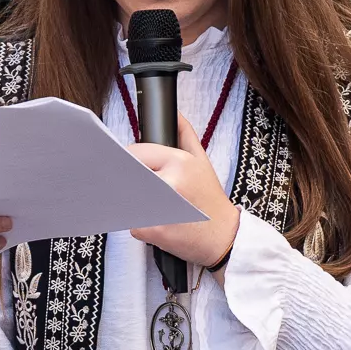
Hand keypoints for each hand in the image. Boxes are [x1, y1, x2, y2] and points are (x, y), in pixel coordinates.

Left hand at [127, 117, 242, 268]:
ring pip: (127, 198)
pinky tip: (159, 222)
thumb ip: (185, 134)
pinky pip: (132, 221)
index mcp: (179, 162)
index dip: (132, 159)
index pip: (135, 152)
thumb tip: (174, 113)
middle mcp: (168, 183)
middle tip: (147, 187)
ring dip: (135, 201)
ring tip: (157, 205)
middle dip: (131, 179)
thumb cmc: (210, 199)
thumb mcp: (202, 161)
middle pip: (127, 174)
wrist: (224, 236)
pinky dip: (140, 223)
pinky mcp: (151, 230)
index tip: (137, 167)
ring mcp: (158, 208)